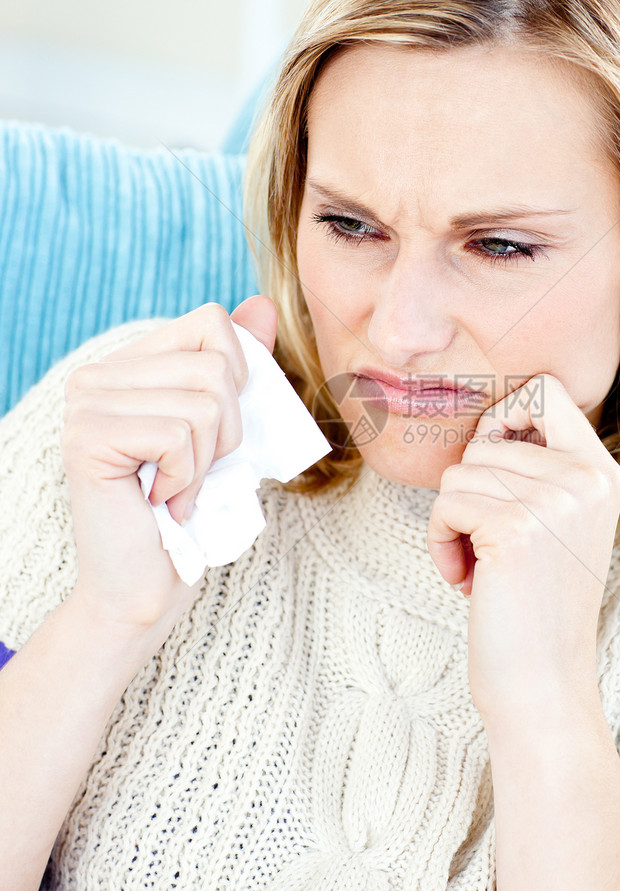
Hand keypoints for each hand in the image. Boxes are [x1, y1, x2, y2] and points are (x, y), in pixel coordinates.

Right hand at [60, 295, 277, 643]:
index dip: (238, 377)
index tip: (213, 430)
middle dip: (227, 429)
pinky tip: (160, 500)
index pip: (213, 323)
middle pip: (215, 363)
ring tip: (176, 487)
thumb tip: (262, 305)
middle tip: (193, 470)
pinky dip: (186, 479)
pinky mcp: (88, 438)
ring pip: (203, 400)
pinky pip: (178, 436)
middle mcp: (97, 374)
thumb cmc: (189, 510)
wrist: (145, 586)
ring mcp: (86, 403)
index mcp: (130, 364)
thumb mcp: (227, 429)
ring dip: (207, 460)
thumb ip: (240, 366)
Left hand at [426, 374, 619, 723]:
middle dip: (470, 486)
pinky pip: (446, 503)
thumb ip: (538, 469)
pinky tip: (467, 579)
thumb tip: (490, 419)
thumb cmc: (534, 605)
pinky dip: (441, 541)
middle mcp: (586, 477)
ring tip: (480, 566)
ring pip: (460, 471)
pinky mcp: (516, 527)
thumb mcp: (557, 523)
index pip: (545, 388)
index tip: (497, 471)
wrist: (542, 683)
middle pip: (488, 435)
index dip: (505, 418)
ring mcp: (555, 500)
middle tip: (487, 537)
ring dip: (452, 521)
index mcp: (601, 471)